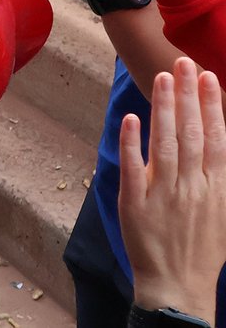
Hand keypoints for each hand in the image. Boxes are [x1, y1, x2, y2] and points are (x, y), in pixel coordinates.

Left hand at [120, 57, 224, 321]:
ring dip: (163, 109)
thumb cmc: (198, 248)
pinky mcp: (135, 204)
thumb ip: (212, 175)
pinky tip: (133, 118)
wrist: (178, 287)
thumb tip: (211, 140)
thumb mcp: (218, 210)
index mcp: (214, 186)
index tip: (208, 76)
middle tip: (183, 62)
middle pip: (191, 132)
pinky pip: (135, 168)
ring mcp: (163, 194)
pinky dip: (133, 143)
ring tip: (162, 78)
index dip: (212, 104)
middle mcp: (191, 186)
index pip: (215, 136)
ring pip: (165, 144)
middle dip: (188, 95)